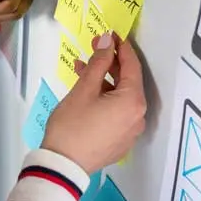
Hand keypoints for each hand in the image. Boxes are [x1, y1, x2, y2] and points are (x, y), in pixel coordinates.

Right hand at [42, 34, 146, 174]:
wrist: (62, 167)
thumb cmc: (72, 125)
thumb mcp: (84, 89)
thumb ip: (99, 62)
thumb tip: (107, 41)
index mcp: (133, 102)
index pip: (132, 66)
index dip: (121, 47)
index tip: (110, 33)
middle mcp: (138, 116)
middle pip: (128, 82)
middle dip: (110, 63)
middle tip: (93, 48)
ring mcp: (130, 131)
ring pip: (121, 97)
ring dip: (104, 81)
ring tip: (82, 69)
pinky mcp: (120, 141)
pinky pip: (117, 112)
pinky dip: (105, 98)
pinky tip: (86, 91)